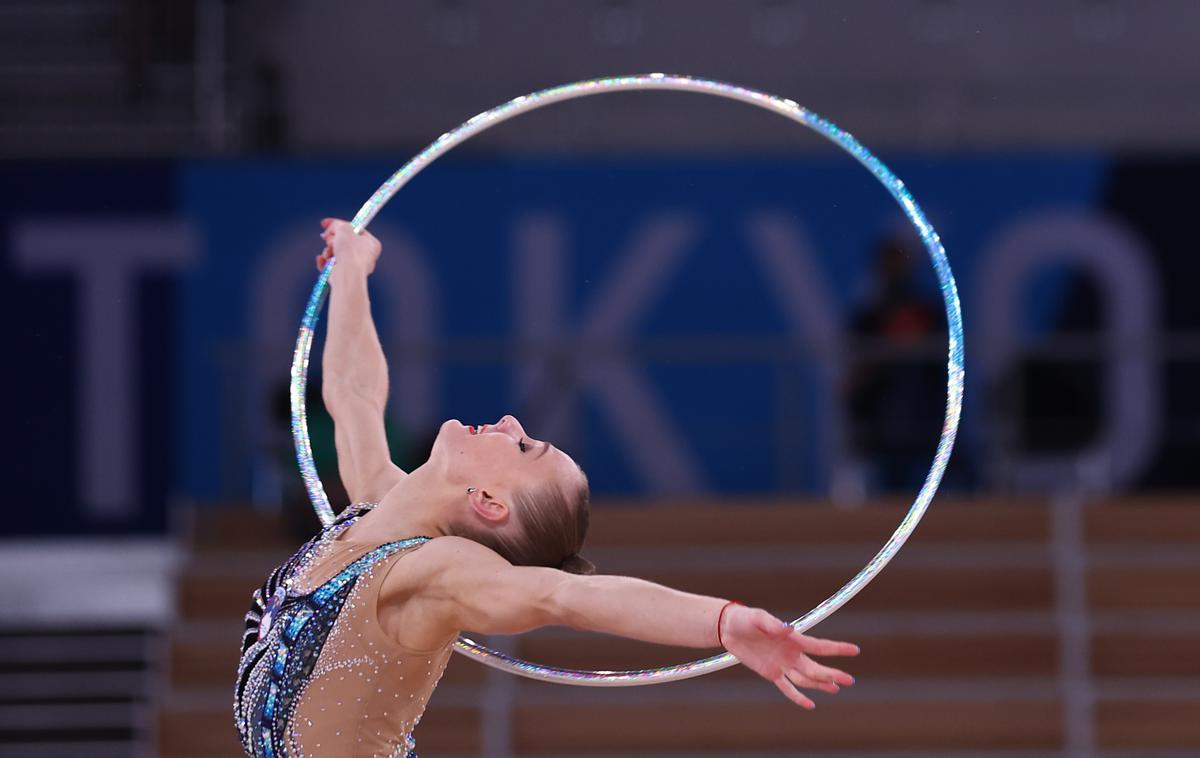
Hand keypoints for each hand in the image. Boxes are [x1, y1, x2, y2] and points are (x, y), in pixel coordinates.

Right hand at [317, 218, 381, 275]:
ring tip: (329, 253)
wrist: (347, 273)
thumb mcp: (344, 228)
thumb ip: (337, 224)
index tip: (325, 223)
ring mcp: (354, 267)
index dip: (339, 224)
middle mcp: (365, 256)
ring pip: (335, 254)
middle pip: (343, 242)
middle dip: (332, 240)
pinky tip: (322, 260)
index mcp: (371, 243)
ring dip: (328, 251)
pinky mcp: (343, 275)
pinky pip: (330, 265)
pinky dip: (324, 262)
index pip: (354, 230)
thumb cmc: (351, 252)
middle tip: (329, 239)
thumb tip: (332, 228)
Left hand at [720, 604, 858, 709]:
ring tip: (835, 689)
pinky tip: (809, 705)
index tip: (855, 650)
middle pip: (816, 667)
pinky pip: (787, 688)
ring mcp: (783, 665)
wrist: (730, 628)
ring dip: (820, 685)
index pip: (820, 646)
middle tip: (849, 680)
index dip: (838, 648)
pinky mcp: (772, 673)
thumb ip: (773, 625)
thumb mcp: (759, 618)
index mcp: (794, 639)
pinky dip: (797, 697)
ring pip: (806, 679)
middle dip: (832, 674)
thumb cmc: (747, 619)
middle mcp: (792, 654)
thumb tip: (789, 629)